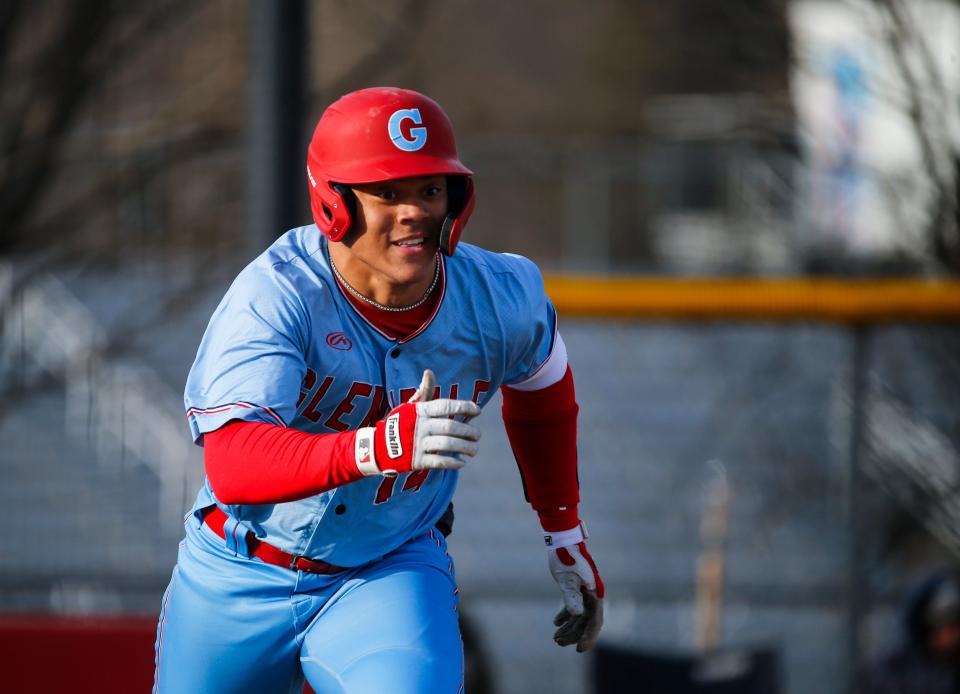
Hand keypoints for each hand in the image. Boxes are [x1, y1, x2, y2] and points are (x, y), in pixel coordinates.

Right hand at [354, 370, 481, 475]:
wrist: (378, 447)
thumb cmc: (400, 423)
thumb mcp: (409, 406)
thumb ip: (424, 391)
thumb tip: (429, 372)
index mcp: (420, 411)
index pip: (445, 405)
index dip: (464, 406)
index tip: (478, 410)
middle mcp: (420, 426)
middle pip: (450, 427)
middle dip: (468, 431)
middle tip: (478, 435)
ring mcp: (418, 444)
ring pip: (447, 444)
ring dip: (465, 448)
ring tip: (474, 449)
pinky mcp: (417, 461)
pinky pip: (438, 461)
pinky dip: (452, 462)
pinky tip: (462, 462)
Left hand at [548, 541, 604, 651]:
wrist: (563, 540)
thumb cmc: (566, 557)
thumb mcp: (567, 578)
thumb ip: (572, 596)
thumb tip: (576, 614)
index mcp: (594, 593)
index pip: (595, 621)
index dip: (588, 637)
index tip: (579, 649)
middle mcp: (592, 594)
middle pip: (585, 621)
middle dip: (574, 634)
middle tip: (558, 642)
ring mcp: (584, 591)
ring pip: (579, 615)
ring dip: (569, 627)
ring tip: (556, 637)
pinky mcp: (576, 587)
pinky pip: (573, 606)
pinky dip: (566, 615)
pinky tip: (556, 622)